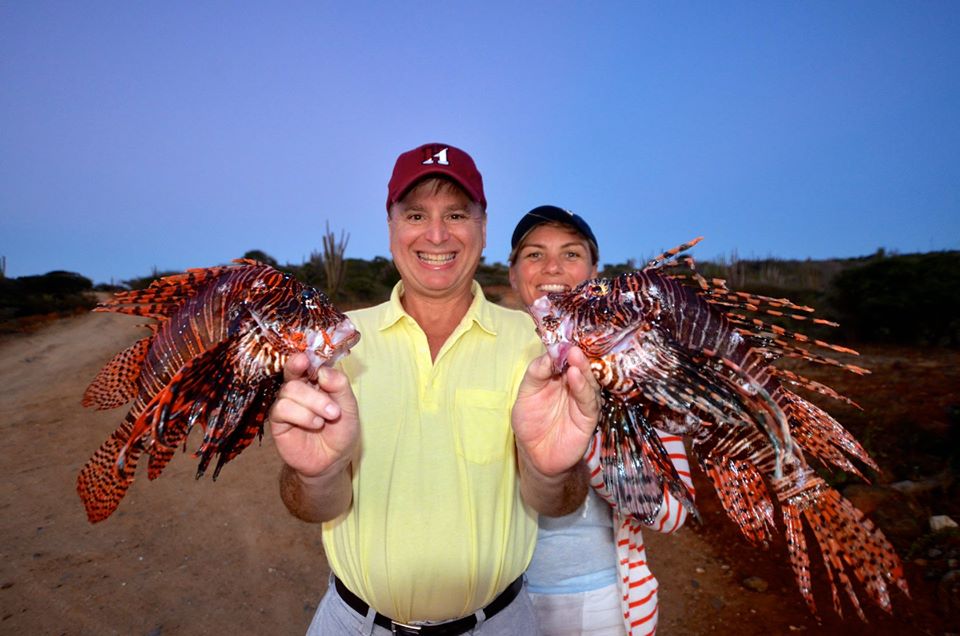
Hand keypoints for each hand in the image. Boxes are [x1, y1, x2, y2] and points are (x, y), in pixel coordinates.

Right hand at [268, 353, 359, 478]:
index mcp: (316, 379)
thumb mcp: (349, 406)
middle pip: (294, 371)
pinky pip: (282, 408)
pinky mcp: (278, 420)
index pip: (306, 360)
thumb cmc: (341, 430)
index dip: (303, 357)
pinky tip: (315, 424)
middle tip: (329, 400)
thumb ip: (340, 386)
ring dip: (313, 404)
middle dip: (311, 384)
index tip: (305, 359)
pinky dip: (302, 415)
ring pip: (290, 390)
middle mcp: (299, 387)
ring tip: (327, 419)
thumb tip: (323, 371)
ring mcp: (287, 403)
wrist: (333, 460)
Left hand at [512, 346, 600, 477]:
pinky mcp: (588, 417)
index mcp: (557, 376)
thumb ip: (536, 374)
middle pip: (578, 366)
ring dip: (582, 367)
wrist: (535, 456)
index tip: (559, 338)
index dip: (561, 348)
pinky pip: (588, 400)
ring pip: (587, 380)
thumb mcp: (526, 394)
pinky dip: (583, 387)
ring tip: (575, 356)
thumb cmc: (530, 423)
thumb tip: (547, 355)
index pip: (563, 358)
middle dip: (574, 355)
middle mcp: (572, 385)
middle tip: (570, 345)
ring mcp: (581, 400)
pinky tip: (576, 377)